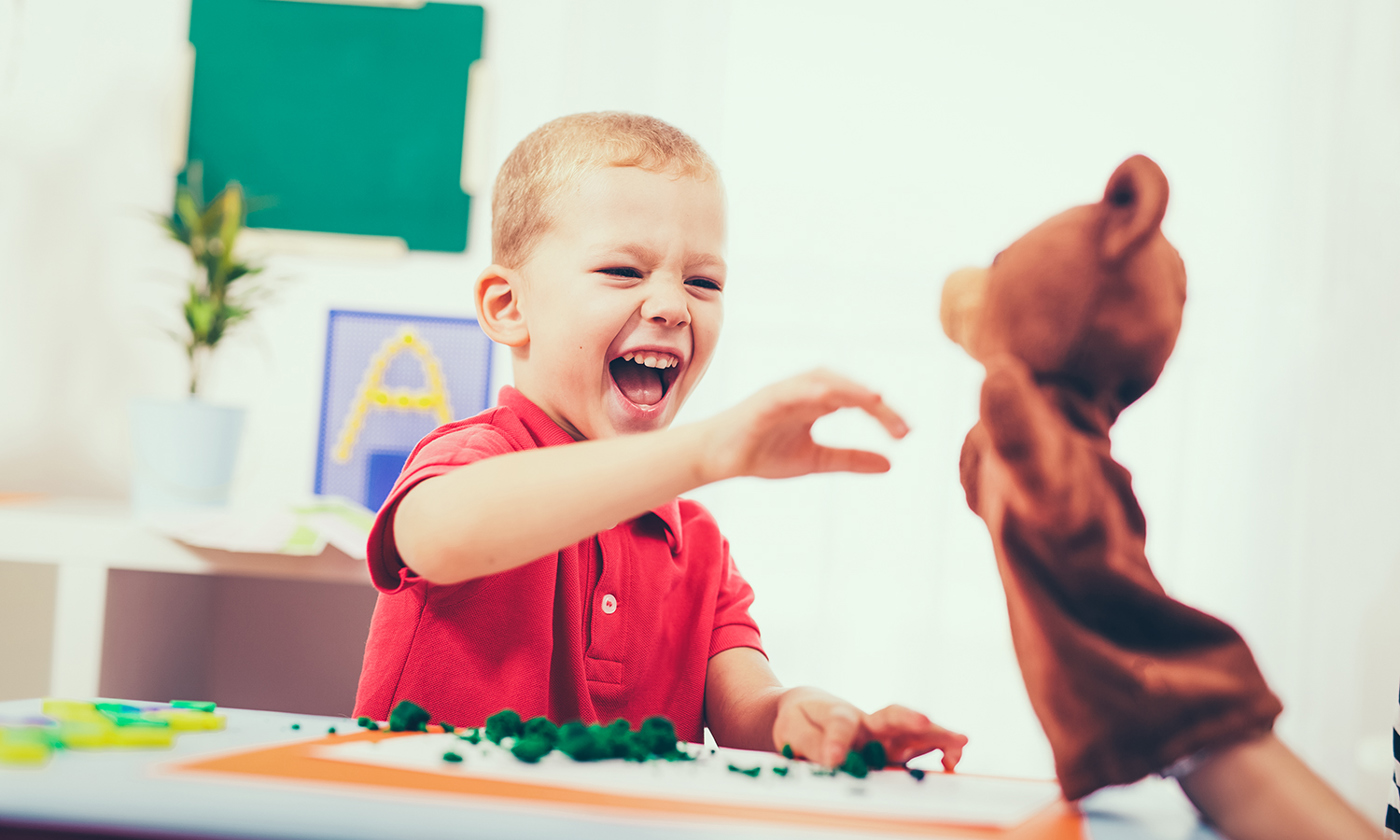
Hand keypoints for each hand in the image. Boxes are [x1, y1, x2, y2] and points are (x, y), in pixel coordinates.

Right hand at [699, 369, 907, 483]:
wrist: (719, 459)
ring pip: (823, 382)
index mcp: (818, 403)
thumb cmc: (762, 453)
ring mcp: (785, 393)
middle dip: (875, 405)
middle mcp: (805, 392)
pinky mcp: (764, 401)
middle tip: (901, 428)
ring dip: (851, 389)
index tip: (906, 435)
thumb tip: (891, 464)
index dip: (884, 416)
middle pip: (848, 388)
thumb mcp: (816, 460)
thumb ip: (851, 459)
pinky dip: (811, 391)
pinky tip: (830, 397)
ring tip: (876, 401)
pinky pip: (790, 391)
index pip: (858, 402)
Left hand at [771, 687, 966, 770]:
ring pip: (912, 732)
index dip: (838, 740)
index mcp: (837, 714)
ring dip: (935, 735)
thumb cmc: (800, 719)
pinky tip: (950, 763)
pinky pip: (918, 749)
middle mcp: (868, 723)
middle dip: (907, 720)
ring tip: (959, 742)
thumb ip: (812, 743)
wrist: (807, 711)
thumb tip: (834, 761)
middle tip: (923, 721)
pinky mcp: (893, 751)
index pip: (841, 722)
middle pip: (891, 717)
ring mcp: (884, 737)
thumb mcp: (794, 730)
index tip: (833, 758)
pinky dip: (937, 751)